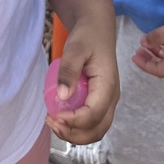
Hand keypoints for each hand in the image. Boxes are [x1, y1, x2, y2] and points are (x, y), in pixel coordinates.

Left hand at [46, 21, 119, 144]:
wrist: (97, 30)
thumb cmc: (88, 36)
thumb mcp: (75, 48)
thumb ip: (69, 70)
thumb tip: (61, 96)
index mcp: (108, 85)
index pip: (94, 114)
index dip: (74, 121)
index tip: (54, 115)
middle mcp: (111, 98)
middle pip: (97, 129)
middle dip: (74, 134)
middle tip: (52, 122)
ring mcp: (107, 101)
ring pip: (95, 130)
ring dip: (75, 134)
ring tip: (54, 122)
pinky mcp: (100, 102)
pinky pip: (91, 123)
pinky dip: (76, 127)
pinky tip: (60, 117)